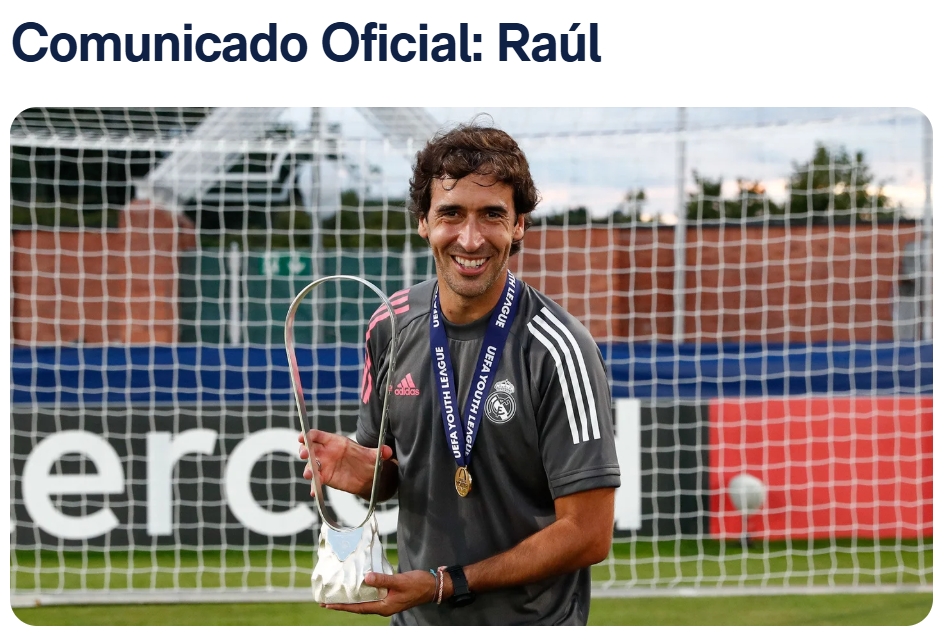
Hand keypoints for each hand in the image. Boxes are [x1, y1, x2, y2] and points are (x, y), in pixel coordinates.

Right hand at [298, 430, 393, 497]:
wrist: (368, 476)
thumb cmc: (367, 460)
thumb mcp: (373, 456)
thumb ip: (379, 453)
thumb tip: (388, 451)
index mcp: (335, 442)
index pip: (318, 435)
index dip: (309, 435)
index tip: (302, 437)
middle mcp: (326, 452)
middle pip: (310, 448)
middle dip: (304, 450)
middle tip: (303, 454)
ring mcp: (324, 465)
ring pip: (311, 465)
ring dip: (308, 469)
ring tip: (309, 475)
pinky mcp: (325, 478)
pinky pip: (317, 482)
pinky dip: (314, 487)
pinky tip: (314, 492)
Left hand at [320, 570, 436, 616]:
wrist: (432, 586)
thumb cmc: (417, 585)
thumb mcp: (400, 581)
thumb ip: (383, 580)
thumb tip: (366, 578)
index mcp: (384, 607)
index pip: (358, 608)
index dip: (342, 607)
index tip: (327, 605)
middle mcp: (383, 607)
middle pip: (358, 607)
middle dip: (343, 605)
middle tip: (326, 602)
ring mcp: (386, 602)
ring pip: (364, 602)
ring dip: (351, 599)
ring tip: (338, 595)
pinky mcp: (389, 596)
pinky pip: (371, 596)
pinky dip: (362, 592)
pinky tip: (357, 586)